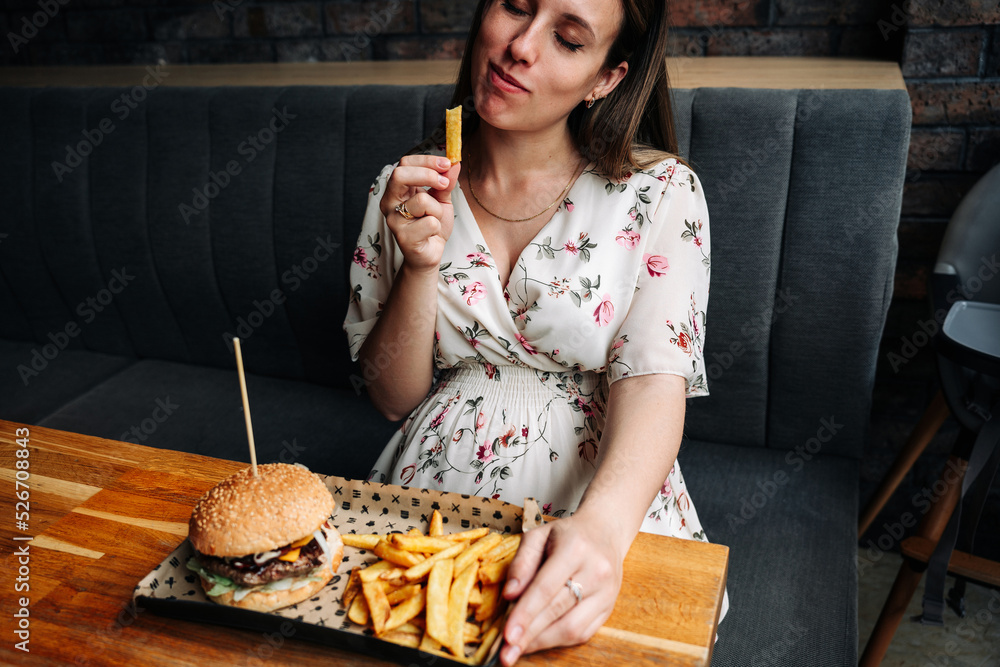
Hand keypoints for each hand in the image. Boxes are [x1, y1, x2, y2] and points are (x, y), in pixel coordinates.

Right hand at [379, 155, 460, 273]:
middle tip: (445, 184)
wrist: (431, 253)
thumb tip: (455, 162)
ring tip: (434, 220)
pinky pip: (429, 222)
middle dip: (428, 175)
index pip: (405, 163)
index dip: (426, 160)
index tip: (447, 163)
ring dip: (437, 209)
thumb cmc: (432, 225)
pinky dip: (437, 227)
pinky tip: (430, 234)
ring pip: (421, 200)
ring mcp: (394, 220)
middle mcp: (389, 202)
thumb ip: (446, 182)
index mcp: (397, 189)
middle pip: (400, 175)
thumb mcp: (442, 199)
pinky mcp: (403, 237)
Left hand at [499, 511, 626, 664]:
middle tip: (506, 653)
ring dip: (542, 642)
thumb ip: (521, 562)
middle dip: (529, 635)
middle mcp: (596, 572)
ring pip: (572, 627)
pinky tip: (538, 642)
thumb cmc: (567, 534)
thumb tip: (509, 594)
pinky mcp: (609, 608)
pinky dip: (557, 641)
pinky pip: (582, 633)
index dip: (525, 613)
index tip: (506, 634)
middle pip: (557, 611)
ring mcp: (606, 593)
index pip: (546, 587)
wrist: (605, 532)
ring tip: (517, 650)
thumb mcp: (538, 535)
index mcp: (575, 549)